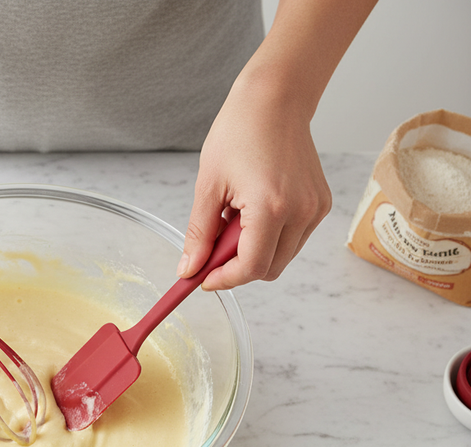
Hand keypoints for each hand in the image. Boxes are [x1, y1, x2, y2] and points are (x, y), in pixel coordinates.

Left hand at [179, 82, 331, 290]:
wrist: (275, 100)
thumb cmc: (239, 133)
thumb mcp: (208, 186)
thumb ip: (199, 234)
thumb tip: (189, 270)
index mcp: (271, 208)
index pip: (251, 268)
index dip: (224, 280)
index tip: (203, 279)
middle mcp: (301, 212)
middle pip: (269, 269)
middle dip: (237, 267)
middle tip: (213, 247)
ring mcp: (316, 209)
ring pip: (282, 257)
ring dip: (254, 252)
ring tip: (234, 218)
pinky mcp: (321, 204)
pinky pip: (293, 239)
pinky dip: (270, 237)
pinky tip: (252, 211)